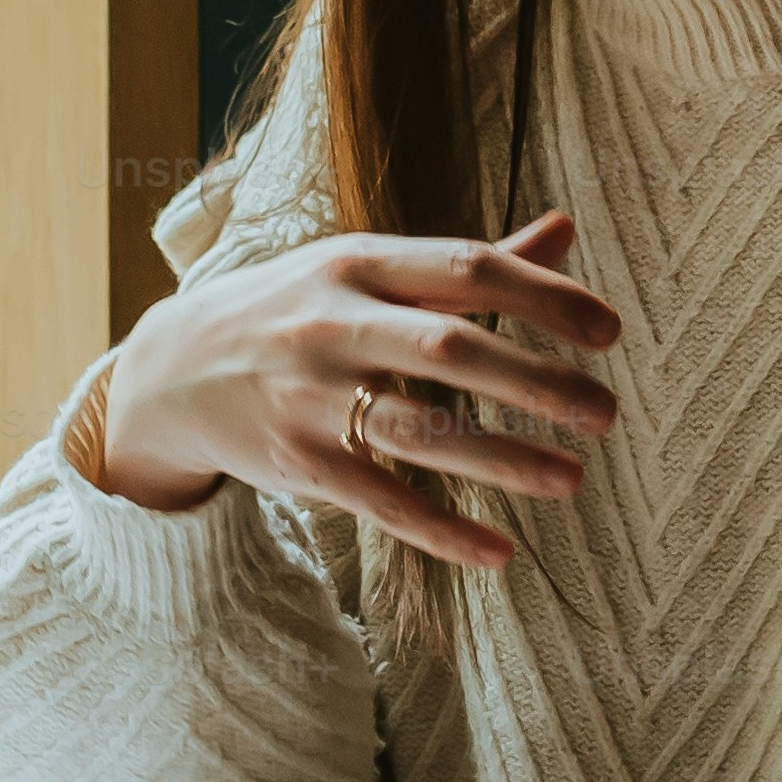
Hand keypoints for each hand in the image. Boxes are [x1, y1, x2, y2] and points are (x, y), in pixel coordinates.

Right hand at [96, 213, 620, 570]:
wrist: (172, 369)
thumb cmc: (296, 309)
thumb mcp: (366, 270)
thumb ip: (465, 265)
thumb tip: (566, 229)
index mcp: (360, 262)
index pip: (468, 269)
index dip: (545, 299)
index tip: (609, 334)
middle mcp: (334, 322)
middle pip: (451, 350)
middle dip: (536, 382)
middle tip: (606, 414)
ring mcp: (311, 396)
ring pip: (421, 432)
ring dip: (503, 460)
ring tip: (571, 480)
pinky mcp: (297, 464)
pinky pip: (381, 504)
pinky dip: (442, 531)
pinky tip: (500, 552)